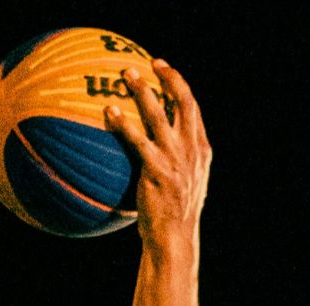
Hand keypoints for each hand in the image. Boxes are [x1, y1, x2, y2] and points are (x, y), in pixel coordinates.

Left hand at [105, 59, 211, 252]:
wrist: (174, 238)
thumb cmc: (173, 216)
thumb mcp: (184, 185)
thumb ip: (176, 163)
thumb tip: (154, 150)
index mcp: (201, 151)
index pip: (194, 110)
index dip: (179, 85)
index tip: (164, 69)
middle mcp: (192, 150)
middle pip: (185, 102)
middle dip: (169, 77)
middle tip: (150, 63)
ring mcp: (175, 159)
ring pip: (160, 114)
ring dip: (143, 90)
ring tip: (126, 75)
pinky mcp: (157, 170)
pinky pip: (137, 139)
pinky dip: (123, 123)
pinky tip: (109, 112)